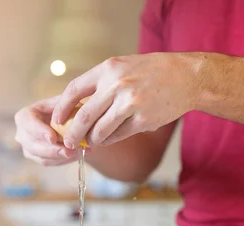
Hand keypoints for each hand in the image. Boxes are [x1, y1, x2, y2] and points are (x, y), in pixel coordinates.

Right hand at [14, 96, 86, 165]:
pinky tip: (77, 156)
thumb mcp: (62, 101)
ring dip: (60, 157)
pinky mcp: (37, 158)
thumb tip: (73, 116)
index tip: (53, 138)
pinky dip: (64, 160)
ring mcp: (28, 148)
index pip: (28, 124)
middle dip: (53, 150)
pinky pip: (49, 163)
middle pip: (33, 145)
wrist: (62, 120)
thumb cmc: (61, 108)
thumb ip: (64, 106)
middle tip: (69, 151)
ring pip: (41, 157)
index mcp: (24, 116)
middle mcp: (22, 134)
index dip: (40, 132)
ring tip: (77, 153)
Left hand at [52, 53, 197, 148]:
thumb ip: (103, 83)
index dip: (62, 107)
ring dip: (93, 139)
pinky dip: (111, 140)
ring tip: (91, 141)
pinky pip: (119, 135)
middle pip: (84, 115)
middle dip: (73, 132)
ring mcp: (131, 104)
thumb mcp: (124, 66)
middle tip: (68, 141)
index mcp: (109, 69)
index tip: (57, 119)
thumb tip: (79, 106)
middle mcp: (117, 85)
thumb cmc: (153, 72)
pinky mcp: (143, 120)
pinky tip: (109, 139)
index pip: (75, 89)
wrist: (186, 77)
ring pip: (101, 130)